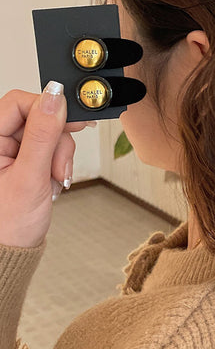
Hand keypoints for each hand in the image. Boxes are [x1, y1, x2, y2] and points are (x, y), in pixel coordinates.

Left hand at [0, 81, 95, 247]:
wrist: (10, 252)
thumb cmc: (7, 225)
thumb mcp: (30, 177)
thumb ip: (43, 134)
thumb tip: (55, 97)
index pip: (19, 103)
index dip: (48, 109)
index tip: (72, 123)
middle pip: (38, 117)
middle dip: (56, 141)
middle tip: (58, 166)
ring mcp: (8, 150)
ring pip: (47, 132)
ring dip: (58, 155)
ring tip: (54, 179)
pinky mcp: (21, 158)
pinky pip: (48, 147)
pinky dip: (56, 161)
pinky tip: (51, 179)